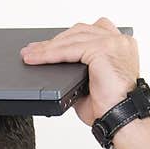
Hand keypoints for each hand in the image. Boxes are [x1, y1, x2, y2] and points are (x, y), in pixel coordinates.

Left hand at [19, 17, 138, 126]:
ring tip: (29, 55)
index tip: (45, 45)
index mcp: (119, 46)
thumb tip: (54, 69)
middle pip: (78, 32)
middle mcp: (118, 40)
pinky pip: (69, 49)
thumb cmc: (110, 106)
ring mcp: (112, 43)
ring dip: (47, 47)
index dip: (65, 38)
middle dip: (53, 41)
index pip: (88, 33)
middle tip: (31, 50)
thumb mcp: (88, 84)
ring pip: (71, 39)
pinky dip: (50, 55)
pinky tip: (37, 59)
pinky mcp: (102, 49)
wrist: (120, 117)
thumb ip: (76, 72)